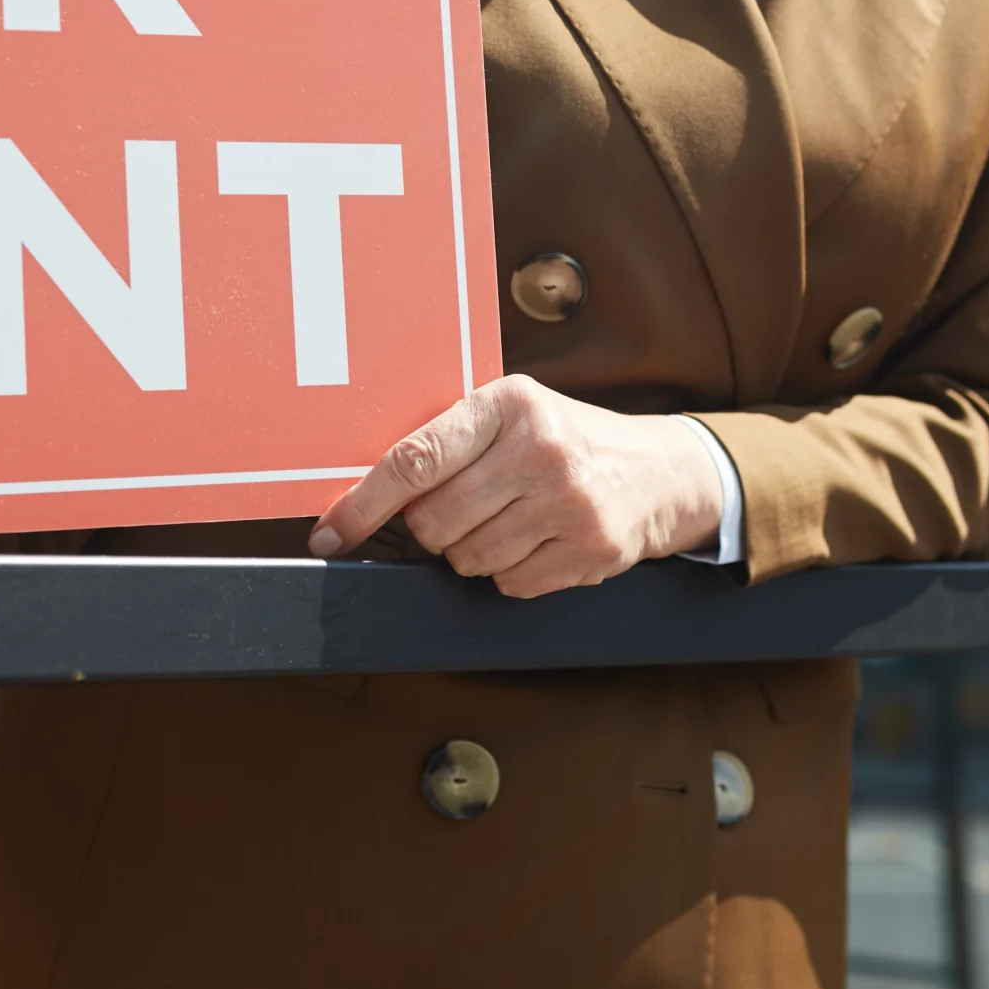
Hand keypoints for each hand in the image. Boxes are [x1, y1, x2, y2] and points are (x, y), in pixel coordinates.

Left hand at [309, 374, 721, 598]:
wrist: (658, 473)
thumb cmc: (564, 439)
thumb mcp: (512, 414)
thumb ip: (448, 440)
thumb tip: (359, 491)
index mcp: (510, 404)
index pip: (415, 460)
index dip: (363, 504)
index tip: (330, 533)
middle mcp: (541, 450)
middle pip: (434, 522)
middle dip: (432, 527)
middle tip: (464, 507)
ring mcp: (568, 504)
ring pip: (467, 559)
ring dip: (472, 550)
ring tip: (509, 518)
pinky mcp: (588, 550)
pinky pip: (507, 583)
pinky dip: (509, 571)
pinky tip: (536, 540)